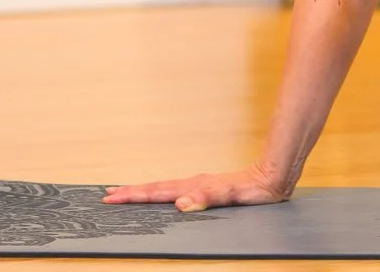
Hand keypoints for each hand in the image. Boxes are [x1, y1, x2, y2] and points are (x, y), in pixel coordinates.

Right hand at [102, 164, 290, 212]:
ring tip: (125, 193)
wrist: (272, 177)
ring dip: (143, 191)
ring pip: (164, 188)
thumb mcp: (232, 195)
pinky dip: (160, 192)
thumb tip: (181, 203)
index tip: (111, 198)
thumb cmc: (254, 189)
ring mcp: (198, 185)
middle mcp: (193, 184)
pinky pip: (175, 190)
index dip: (134, 196)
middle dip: (131, 192)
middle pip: (156, 188)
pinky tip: (160, 196)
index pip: (157, 192)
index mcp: (193, 187)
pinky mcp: (205, 188)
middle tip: (107, 195)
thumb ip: (207, 198)